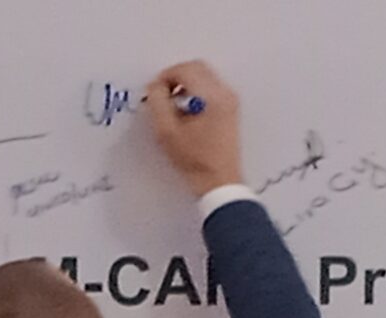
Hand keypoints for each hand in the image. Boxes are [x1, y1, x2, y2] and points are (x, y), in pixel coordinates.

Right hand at [146, 61, 242, 197]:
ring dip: (185, 85)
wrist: (220, 181)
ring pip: (203, 76)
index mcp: (212, 96)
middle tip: (162, 96)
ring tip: (173, 107)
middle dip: (175, 77)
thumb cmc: (194, 160)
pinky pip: (210, 88)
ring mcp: (230, 100)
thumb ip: (157, 102)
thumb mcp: (167, 132)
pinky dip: (195, 92)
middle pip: (197, 68)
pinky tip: (186, 113)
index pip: (186, 70)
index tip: (154, 93)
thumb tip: (155, 86)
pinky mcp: (230, 109)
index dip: (165, 77)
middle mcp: (225, 93)